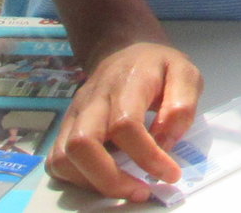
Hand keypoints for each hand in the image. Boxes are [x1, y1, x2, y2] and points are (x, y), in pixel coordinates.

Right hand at [49, 38, 202, 201]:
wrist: (123, 50)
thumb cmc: (157, 66)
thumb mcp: (184, 72)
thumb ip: (182, 104)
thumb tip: (166, 141)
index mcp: (127, 83)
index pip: (126, 124)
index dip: (147, 156)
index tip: (170, 174)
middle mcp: (94, 99)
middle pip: (82, 144)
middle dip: (110, 179)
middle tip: (141, 191)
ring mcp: (74, 114)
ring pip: (63, 157)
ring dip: (92, 182)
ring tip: (124, 188)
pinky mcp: (65, 127)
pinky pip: (56, 161)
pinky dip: (76, 178)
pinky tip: (104, 179)